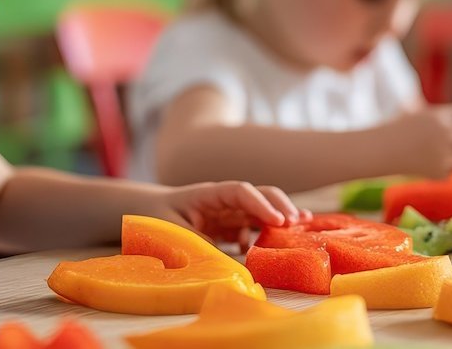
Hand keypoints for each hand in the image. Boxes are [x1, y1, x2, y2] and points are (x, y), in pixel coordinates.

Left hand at [154, 181, 310, 249]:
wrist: (148, 212)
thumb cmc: (157, 216)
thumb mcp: (174, 231)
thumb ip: (199, 242)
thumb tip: (225, 259)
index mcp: (210, 194)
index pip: (240, 192)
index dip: (260, 204)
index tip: (277, 220)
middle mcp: (224, 200)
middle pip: (259, 195)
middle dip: (280, 205)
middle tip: (297, 222)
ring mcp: (229, 212)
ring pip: (261, 211)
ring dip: (280, 217)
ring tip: (303, 226)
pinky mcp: (230, 225)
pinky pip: (252, 227)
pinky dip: (265, 234)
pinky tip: (272, 245)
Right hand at [382, 103, 451, 178]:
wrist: (377, 150)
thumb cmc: (396, 131)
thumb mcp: (420, 116)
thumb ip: (445, 119)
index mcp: (441, 114)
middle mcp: (445, 131)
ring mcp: (443, 151)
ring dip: (451, 157)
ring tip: (428, 155)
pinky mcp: (439, 170)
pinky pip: (448, 171)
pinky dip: (437, 170)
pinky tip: (420, 165)